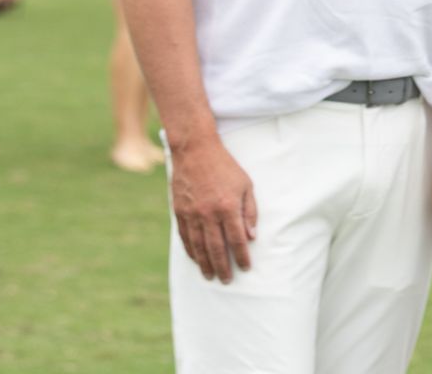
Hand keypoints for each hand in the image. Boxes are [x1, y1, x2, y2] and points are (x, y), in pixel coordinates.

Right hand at [168, 134, 256, 283]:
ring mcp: (192, 214)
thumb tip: (251, 236)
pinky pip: (185, 238)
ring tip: (210, 276)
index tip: (245, 268)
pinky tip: (196, 260)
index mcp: (228, 207)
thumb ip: (249, 211)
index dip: (241, 256)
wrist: (195, 151)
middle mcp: (209, 214)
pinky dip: (191, 251)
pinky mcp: (179, 212)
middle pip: (216, 248)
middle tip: (227, 281)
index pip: (236, 239)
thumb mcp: (246, 185)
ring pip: (198, 246)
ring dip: (205, 264)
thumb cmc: (225, 167)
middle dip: (223, 267)